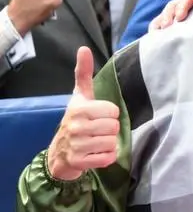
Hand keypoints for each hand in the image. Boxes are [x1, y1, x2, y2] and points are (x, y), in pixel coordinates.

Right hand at [47, 47, 119, 180]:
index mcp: (79, 109)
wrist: (59, 152)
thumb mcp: (80, 96)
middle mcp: (76, 127)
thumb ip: (83, 73)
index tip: (100, 116)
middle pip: (114, 127)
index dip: (110, 114)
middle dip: (111, 129)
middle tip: (99, 130)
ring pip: (112, 143)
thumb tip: (83, 48)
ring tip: (98, 141)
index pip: (113, 111)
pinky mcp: (80, 162)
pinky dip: (107, 157)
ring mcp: (77, 146)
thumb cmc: (76, 119)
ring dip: (109, 144)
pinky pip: (107, 159)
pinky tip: (97, 153)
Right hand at [148, 0, 192, 31]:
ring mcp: (192, 9)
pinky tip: (156, 32)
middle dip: (171, 12)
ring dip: (165, 18)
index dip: (185, 3)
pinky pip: (171, 19)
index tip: (180, 17)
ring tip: (161, 30)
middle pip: (180, 1)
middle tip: (168, 26)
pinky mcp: (188, 20)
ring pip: (173, 9)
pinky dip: (161, 24)